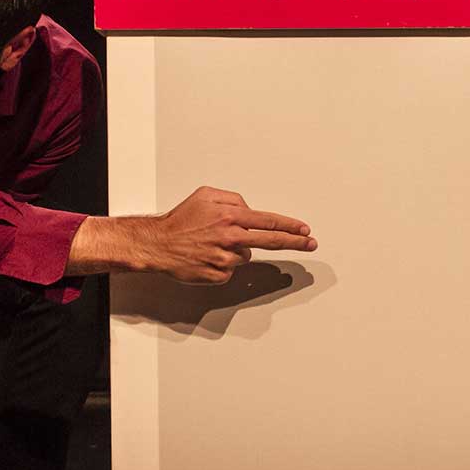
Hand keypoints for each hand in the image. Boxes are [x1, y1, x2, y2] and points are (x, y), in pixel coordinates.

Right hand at [148, 186, 317, 283]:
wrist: (158, 244)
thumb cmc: (181, 219)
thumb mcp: (205, 195)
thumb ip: (233, 198)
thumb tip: (250, 210)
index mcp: (230, 216)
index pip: (269, 222)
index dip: (290, 227)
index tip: (305, 230)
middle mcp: (231, 237)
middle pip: (271, 241)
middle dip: (295, 243)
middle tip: (311, 244)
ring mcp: (225, 258)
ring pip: (245, 255)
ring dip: (236, 250)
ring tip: (212, 244)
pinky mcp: (218, 275)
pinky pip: (231, 269)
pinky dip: (223, 263)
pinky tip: (207, 256)